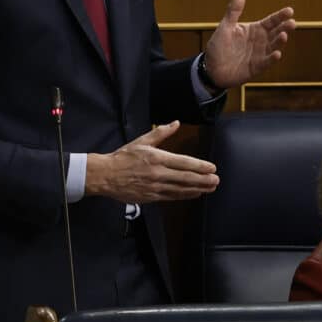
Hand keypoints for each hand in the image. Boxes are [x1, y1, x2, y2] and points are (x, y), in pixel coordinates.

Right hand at [84, 121, 218, 202]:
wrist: (105, 175)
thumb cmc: (123, 157)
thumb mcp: (142, 141)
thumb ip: (161, 133)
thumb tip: (176, 123)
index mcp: (156, 157)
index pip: (183, 162)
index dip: (200, 166)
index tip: (212, 167)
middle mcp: (157, 173)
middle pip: (185, 177)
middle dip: (203, 179)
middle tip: (216, 180)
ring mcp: (154, 187)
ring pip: (180, 189)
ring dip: (197, 189)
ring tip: (210, 188)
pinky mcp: (151, 197)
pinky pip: (171, 197)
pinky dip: (184, 196)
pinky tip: (194, 194)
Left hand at [203, 0, 295, 88]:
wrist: (211, 69)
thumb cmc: (218, 46)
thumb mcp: (226, 26)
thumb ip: (233, 11)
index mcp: (255, 29)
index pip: (271, 21)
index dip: (280, 16)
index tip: (290, 11)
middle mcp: (261, 41)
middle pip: (276, 33)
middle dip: (285, 28)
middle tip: (292, 23)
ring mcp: (260, 55)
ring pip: (274, 47)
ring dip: (279, 42)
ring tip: (283, 35)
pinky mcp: (257, 67)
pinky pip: (266, 62)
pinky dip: (272, 59)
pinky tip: (277, 54)